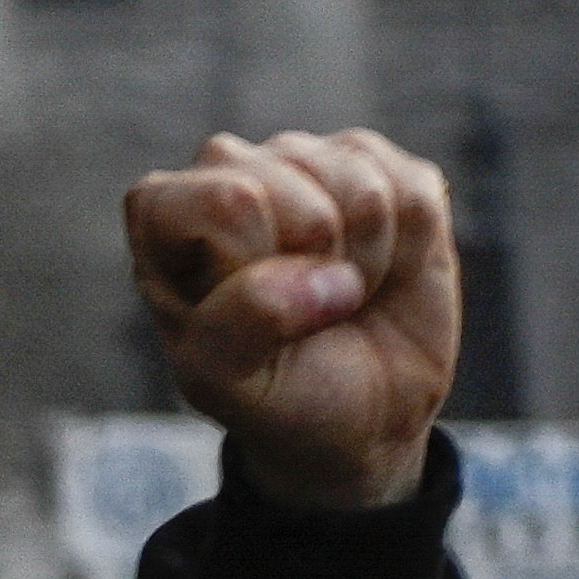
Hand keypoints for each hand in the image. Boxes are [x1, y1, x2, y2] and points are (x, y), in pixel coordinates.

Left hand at [127, 127, 462, 513]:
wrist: (358, 419)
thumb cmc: (274, 393)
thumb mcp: (225, 383)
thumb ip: (238, 324)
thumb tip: (319, 274)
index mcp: (164, 213)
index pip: (226, 198)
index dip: (258, 262)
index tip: (253, 313)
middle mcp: (231, 169)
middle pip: (295, 178)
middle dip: (315, 262)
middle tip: (303, 311)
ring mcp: (308, 160)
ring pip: (361, 186)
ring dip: (365, 261)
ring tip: (339, 295)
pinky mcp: (381, 168)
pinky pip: (414, 192)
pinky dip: (410, 250)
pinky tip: (379, 272)